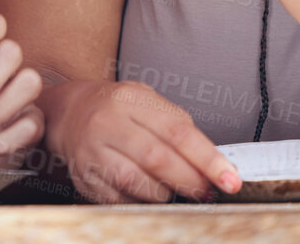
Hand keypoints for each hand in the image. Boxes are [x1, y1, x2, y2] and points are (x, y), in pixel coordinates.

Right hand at [46, 78, 240, 202]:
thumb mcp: (147, 100)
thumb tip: (214, 162)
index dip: (209, 159)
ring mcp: (92, 150)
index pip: (178, 131)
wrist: (69, 112)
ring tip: (173, 190)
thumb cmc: (117, 108)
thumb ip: (178, 125)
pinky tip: (145, 192)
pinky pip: (118, 199)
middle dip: (190, 181)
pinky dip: (139, 201)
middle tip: (206, 191)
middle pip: (157, 159)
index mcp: (130, 98)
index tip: (230, 179)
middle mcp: (108, 122)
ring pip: (136, 182)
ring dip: (164, 193)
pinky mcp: (83, 175)